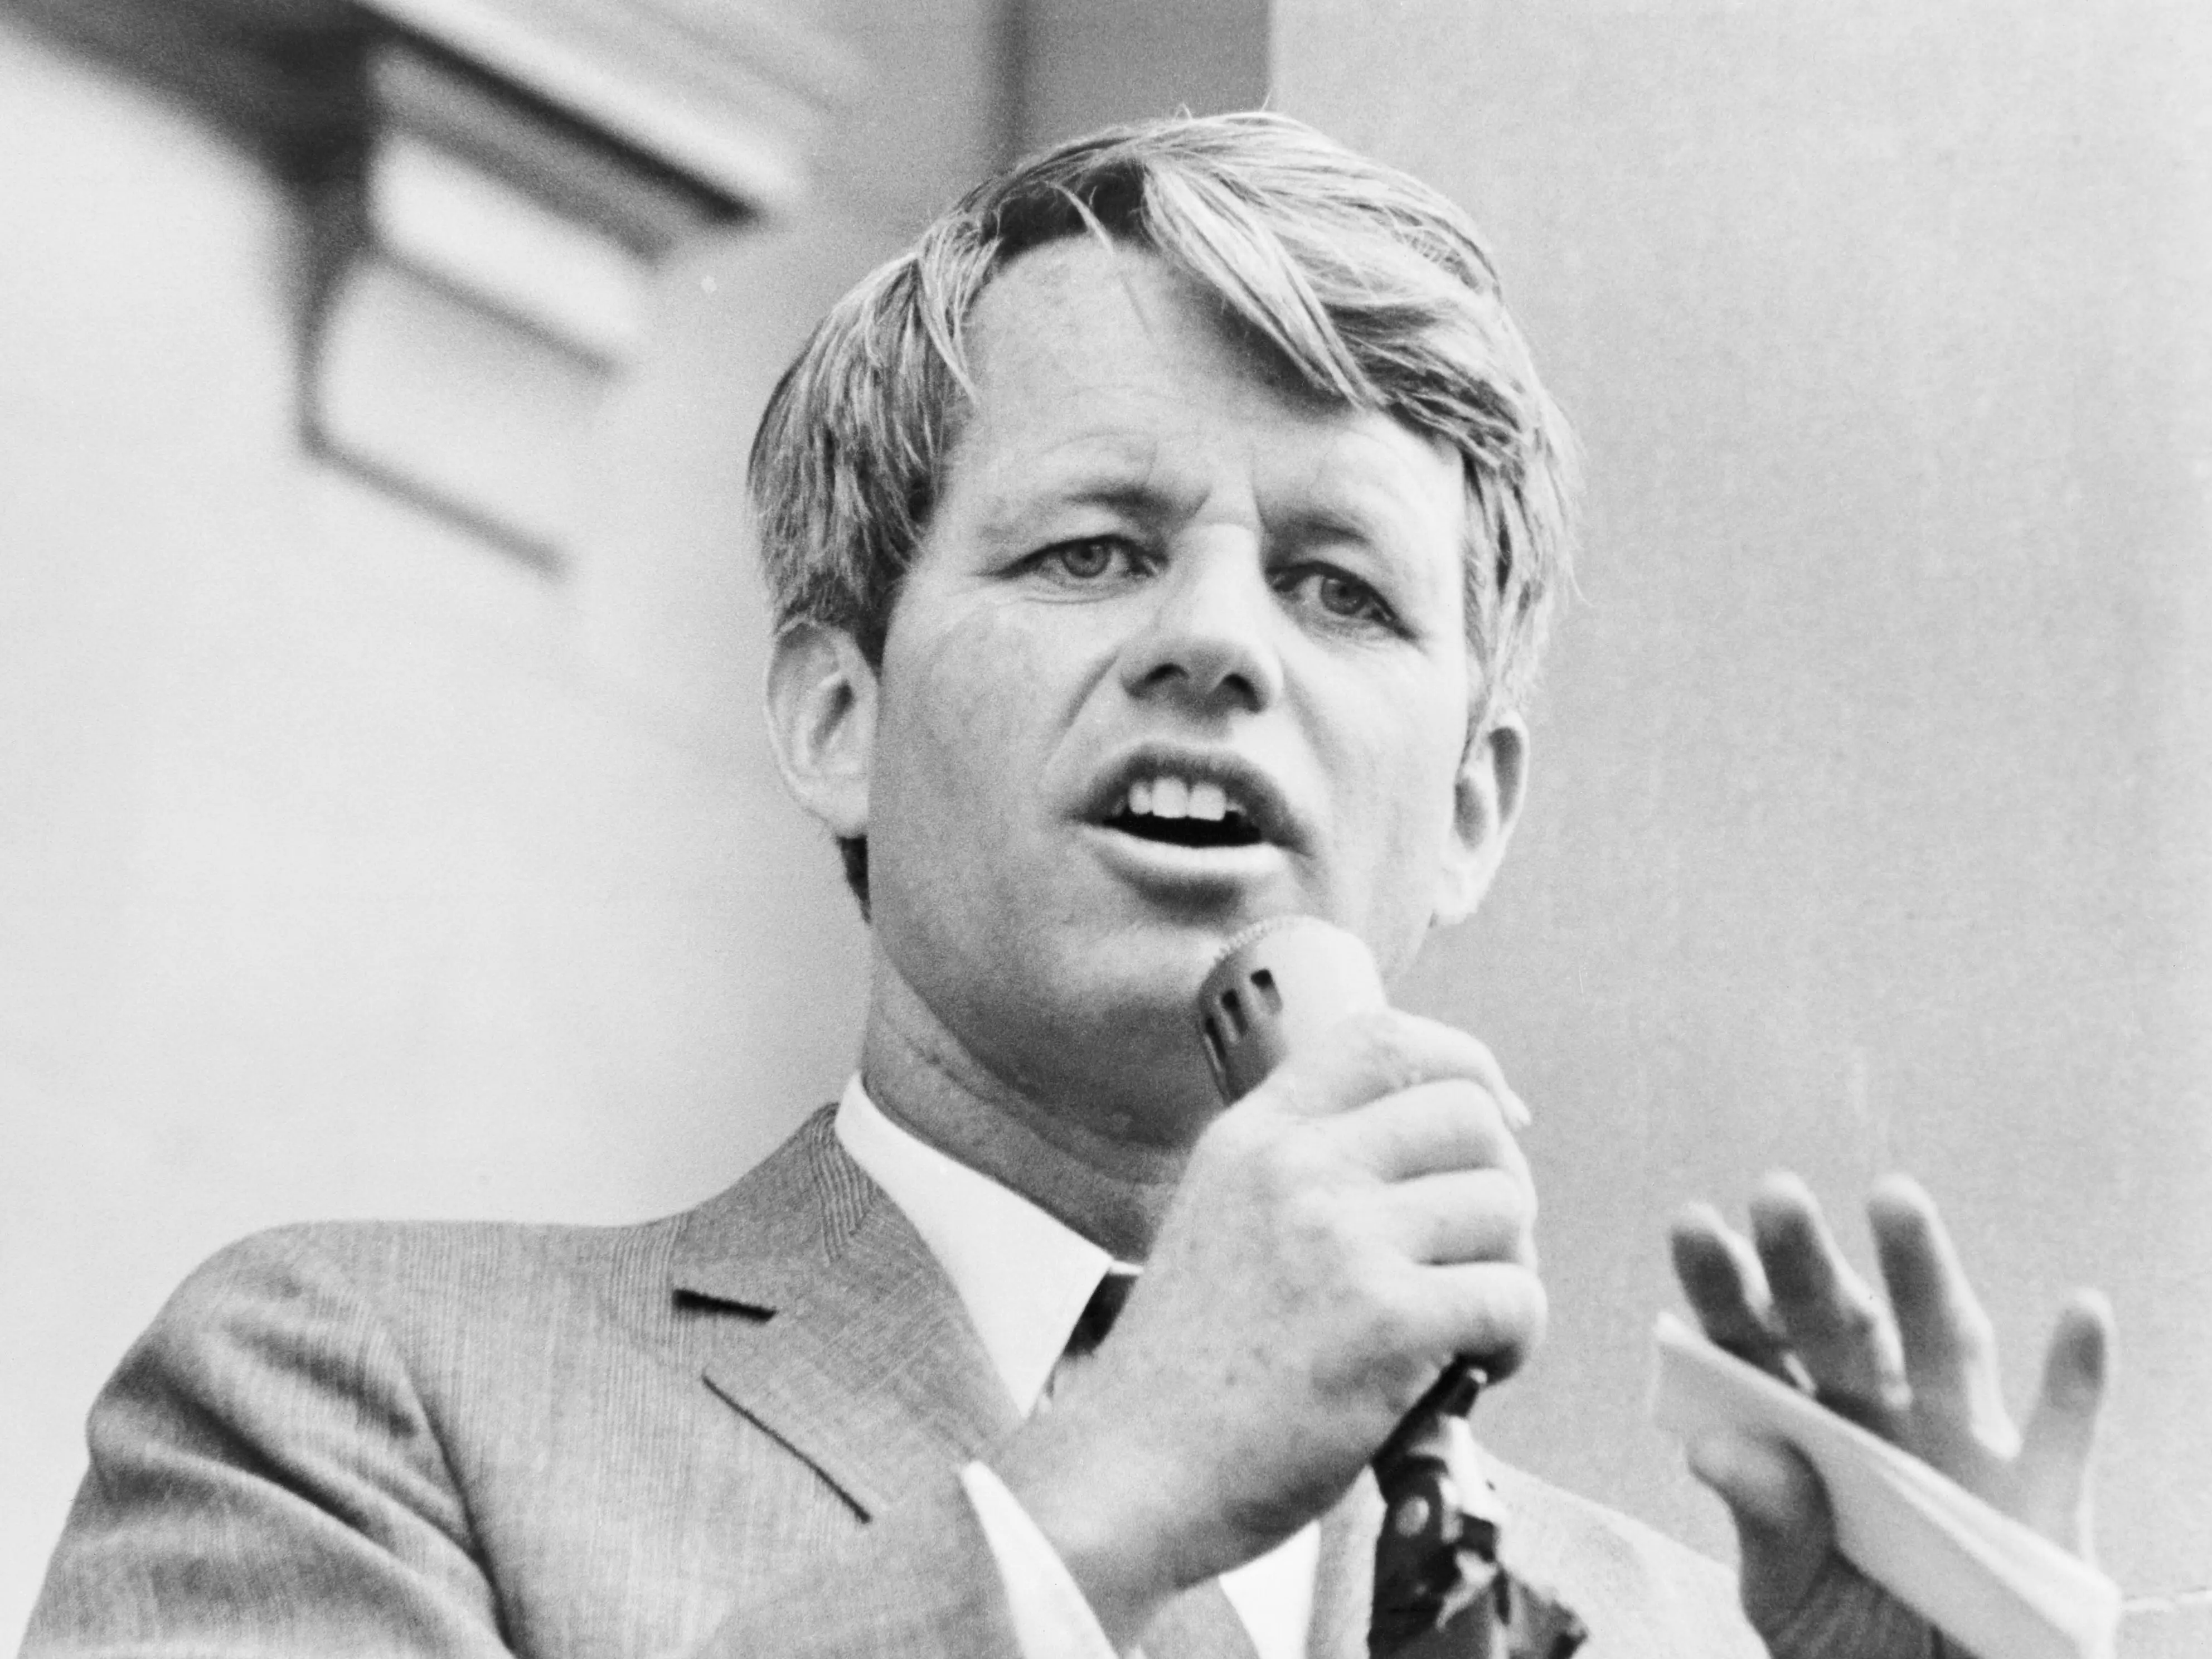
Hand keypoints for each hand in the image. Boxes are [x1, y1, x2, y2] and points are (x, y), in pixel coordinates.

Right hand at [991, 1007, 1542, 1648]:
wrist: (1134, 1472)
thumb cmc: (1187, 1375)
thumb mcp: (1218, 1220)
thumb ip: (1302, 1176)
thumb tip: (1433, 1160)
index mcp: (1254, 1136)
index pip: (1382, 1036)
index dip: (1468, 1065)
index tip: (1500, 1118)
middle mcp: (1296, 1166)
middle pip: (1470, 1116)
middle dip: (1505, 1185)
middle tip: (1482, 1256)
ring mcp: (1342, 1239)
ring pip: (1505, 1206)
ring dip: (1511, 1271)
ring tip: (1467, 1328)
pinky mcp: (1386, 1320)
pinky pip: (1513, 1297)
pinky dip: (1515, 1341)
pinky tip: (1471, 1373)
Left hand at [1670, 1173, 2111, 1657]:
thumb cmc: (1854, 1640)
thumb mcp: (1791, 1597)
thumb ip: (1766, 1526)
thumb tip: (1715, 1450)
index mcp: (1803, 1429)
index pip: (1752, 1344)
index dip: (1724, 1286)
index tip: (1693, 1226)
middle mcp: (1880, 1415)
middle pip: (1839, 1326)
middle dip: (1807, 1263)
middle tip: (1776, 1195)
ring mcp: (1961, 1445)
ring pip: (1943, 1344)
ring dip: (1922, 1272)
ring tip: (1893, 1199)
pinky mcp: (2042, 1495)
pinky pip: (2064, 1428)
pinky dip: (2078, 1373)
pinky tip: (2082, 1312)